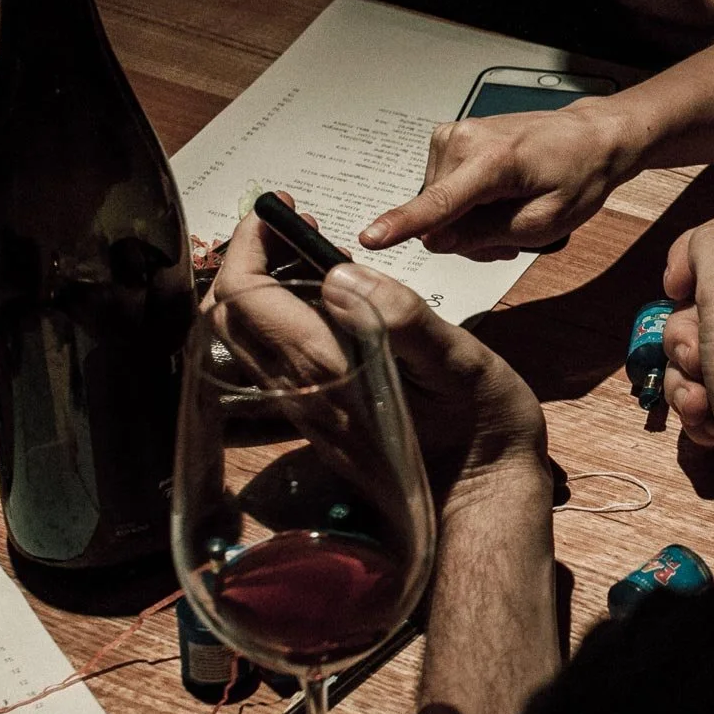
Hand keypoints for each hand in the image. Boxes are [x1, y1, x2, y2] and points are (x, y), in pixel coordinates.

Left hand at [213, 199, 547, 508]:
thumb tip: (340, 274)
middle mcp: (303, 393)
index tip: (282, 211)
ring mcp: (308, 412)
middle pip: (228, 319)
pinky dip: (278, 320)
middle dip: (245, 261)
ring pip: (245, 343)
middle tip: (291, 231)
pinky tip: (327, 308)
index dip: (250, 243)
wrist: (485, 501)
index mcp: (328, 368)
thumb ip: (399, 318)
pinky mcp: (321, 423)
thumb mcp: (458, 361)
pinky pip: (273, 364)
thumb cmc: (484, 427)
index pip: (246, 296)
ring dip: (259, 290)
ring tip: (310, 260)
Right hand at [359, 99, 640, 257]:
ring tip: (507, 213)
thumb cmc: (576, 176)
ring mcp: (452, 137)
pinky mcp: (449, 140)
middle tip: (509, 234)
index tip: (371, 238)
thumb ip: (485, 235)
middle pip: (438, 216)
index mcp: (492, 161)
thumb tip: (435, 241)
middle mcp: (463, 141)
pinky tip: (495, 200)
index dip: (402, 226)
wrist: (588, 137)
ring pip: (438, 206)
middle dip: (467, 235)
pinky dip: (466, 204)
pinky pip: (443, 190)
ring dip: (469, 222)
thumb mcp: (542, 223)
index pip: (438, 203)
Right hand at [659, 214, 713, 552]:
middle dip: (687, 332)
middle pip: (707, 296)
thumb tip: (698, 251)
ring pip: (700, 347)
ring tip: (709, 400)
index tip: (674, 290)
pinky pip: (710, 387)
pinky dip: (703, 406)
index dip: (689, 255)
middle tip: (701, 357)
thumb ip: (708, 246)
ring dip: (688, 377)